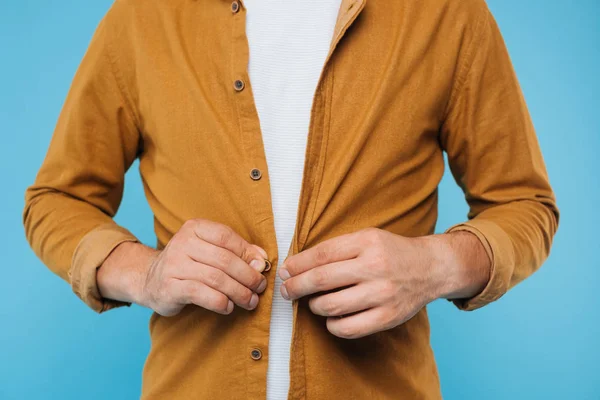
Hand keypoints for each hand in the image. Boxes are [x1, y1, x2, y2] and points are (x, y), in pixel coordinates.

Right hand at [99, 219, 268, 316]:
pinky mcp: (169, 287)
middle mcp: (182, 243)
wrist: (150, 280)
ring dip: (239, 292)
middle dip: (248, 276)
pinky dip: (220, 302)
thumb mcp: (210, 250)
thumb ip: (236, 251)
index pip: (227, 237)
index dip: (248, 253)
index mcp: (195, 228)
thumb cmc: (189, 264)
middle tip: (260, 287)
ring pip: (216, 279)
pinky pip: (202, 294)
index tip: (262, 267)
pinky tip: (228, 307)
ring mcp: (173, 264)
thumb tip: (261, 259)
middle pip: (225, 260)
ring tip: (250, 301)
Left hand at [278, 228, 489, 338]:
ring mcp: (383, 294)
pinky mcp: (388, 317)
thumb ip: (336, 249)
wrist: (431, 268)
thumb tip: (296, 266)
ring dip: (313, 306)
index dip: (297, 264)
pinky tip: (330, 317)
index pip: (321, 255)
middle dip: (296, 286)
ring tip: (313, 302)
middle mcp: (375, 267)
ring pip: (331, 306)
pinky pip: (348, 328)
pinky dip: (332, 325)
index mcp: (367, 242)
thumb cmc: (391, 252)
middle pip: (321, 280)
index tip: (284, 271)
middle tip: (285, 290)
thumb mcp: (367, 237)